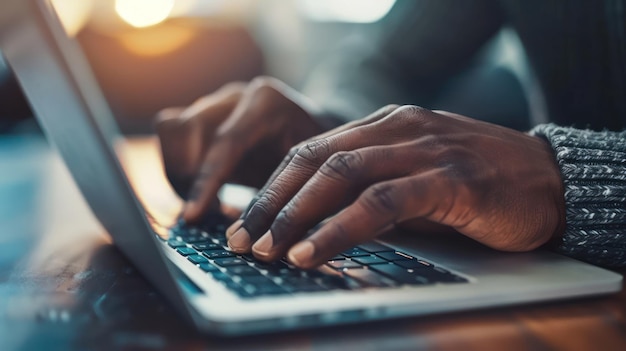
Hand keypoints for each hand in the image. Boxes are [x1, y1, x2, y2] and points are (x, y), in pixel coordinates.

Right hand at [155, 77, 327, 221]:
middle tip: (199, 213)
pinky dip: (178, 166)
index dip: (206, 181)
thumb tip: (250, 234)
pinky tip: (200, 192)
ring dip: (178, 170)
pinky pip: (171, 133)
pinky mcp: (202, 113)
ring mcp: (217, 101)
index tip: (193, 216)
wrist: (315, 133)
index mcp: (266, 103)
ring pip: (172, 128)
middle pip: (186, 128)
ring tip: (198, 202)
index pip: (226, 141)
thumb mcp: (304, 174)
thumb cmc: (313, 159)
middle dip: (184, 175)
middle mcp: (237, 96)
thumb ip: (278, 194)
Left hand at [226, 105, 565, 267]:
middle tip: (241, 237)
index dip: (272, 186)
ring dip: (297, 215)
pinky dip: (341, 228)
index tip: (244, 219)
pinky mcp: (449, 178)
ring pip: (341, 176)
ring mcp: (423, 149)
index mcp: (384, 124)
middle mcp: (397, 128)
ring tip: (268, 249)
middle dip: (272, 201)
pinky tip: (314, 252)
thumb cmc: (476, 183)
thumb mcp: (413, 177)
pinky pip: (381, 202)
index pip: (311, 150)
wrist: (549, 180)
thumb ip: (370, 189)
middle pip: (315, 160)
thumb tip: (316, 224)